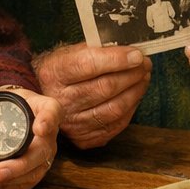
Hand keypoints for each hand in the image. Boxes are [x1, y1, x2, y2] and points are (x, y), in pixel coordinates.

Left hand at [0, 87, 62, 188]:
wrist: (12, 113)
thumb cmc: (7, 105)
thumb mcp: (1, 96)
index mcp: (44, 108)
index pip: (52, 112)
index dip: (48, 121)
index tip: (39, 128)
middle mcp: (49, 133)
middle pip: (42, 151)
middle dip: (20, 165)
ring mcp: (45, 152)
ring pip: (35, 171)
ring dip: (10, 180)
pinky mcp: (37, 168)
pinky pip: (27, 182)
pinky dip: (7, 187)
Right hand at [34, 43, 149, 148]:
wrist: (44, 96)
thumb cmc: (63, 71)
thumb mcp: (72, 53)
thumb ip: (98, 50)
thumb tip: (131, 50)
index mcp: (54, 74)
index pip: (89, 65)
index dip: (117, 59)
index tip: (137, 55)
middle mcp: (60, 101)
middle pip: (105, 88)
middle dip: (132, 75)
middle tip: (145, 64)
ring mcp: (71, 123)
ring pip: (114, 109)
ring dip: (135, 92)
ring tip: (143, 78)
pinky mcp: (83, 138)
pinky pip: (115, 125)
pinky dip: (130, 108)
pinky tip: (134, 96)